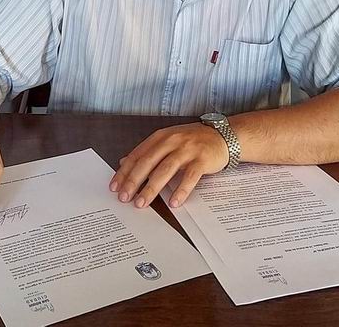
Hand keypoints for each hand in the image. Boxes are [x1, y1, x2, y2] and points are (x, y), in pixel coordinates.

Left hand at [109, 123, 227, 208]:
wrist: (223, 136)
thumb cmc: (193, 140)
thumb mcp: (168, 141)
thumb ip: (148, 151)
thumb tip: (124, 163)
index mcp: (161, 137)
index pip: (138, 155)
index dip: (125, 172)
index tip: (115, 186)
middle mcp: (172, 141)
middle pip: (148, 162)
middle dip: (134, 181)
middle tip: (124, 197)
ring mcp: (187, 150)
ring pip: (165, 170)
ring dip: (152, 188)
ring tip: (142, 203)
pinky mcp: (202, 160)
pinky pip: (190, 177)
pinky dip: (180, 190)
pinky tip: (173, 202)